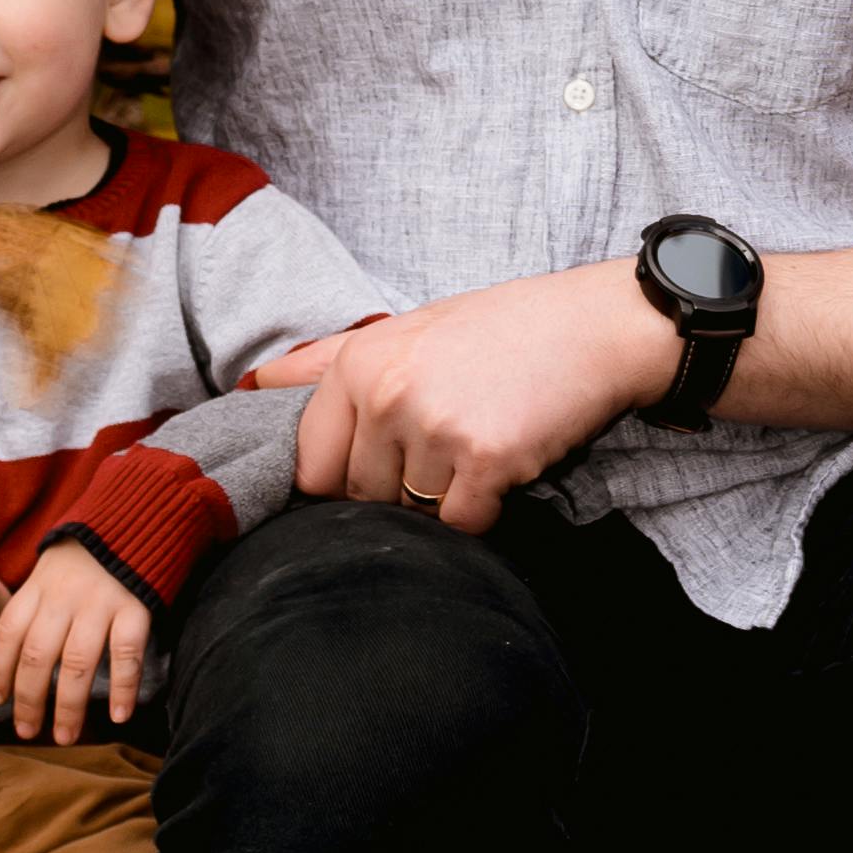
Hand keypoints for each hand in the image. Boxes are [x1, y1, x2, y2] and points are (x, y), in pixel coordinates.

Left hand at [0, 538, 152, 748]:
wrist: (138, 511)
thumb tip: (11, 656)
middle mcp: (63, 598)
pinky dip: (123, 687)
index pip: (7, 634)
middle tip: (27, 731)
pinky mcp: (136, 607)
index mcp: (37, 587)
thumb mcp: (49, 569)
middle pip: (38, 657)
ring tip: (66, 736)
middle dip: (29, 701)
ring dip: (69, 706)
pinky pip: (126, 654)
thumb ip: (33, 605)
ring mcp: (100, 603)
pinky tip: (120, 716)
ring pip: (77, 663)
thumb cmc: (88, 552)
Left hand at [262, 265, 676, 524]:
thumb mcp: (408, 328)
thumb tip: (254, 383)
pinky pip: (460, 525)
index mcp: (359, 363)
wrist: (598, 328)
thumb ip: (326, 360)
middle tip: (448, 445)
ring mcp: (436, 428)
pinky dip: (485, 509)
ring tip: (480, 443)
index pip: (313, 468)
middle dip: (399, 490)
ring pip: (411, 514)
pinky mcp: (486, 460)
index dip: (347, 478)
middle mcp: (388, 394)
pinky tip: (506, 462)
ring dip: (446, 497)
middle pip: (360, 498)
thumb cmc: (503, 330)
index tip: (386, 461)